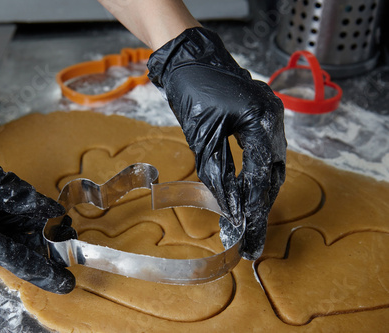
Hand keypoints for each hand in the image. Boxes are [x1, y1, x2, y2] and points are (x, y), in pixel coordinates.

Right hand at [0, 107, 74, 292]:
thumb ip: (15, 195)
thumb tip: (48, 210)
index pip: (8, 256)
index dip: (39, 268)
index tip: (63, 280)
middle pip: (9, 245)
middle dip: (41, 245)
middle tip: (69, 241)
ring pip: (7, 230)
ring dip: (34, 227)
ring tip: (62, 224)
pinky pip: (0, 215)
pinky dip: (21, 213)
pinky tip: (41, 209)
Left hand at [147, 27, 286, 259]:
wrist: (188, 58)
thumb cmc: (192, 90)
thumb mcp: (202, 135)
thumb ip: (218, 171)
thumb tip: (229, 206)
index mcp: (262, 120)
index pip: (261, 175)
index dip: (254, 207)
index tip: (248, 234)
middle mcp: (273, 118)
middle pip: (273, 173)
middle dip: (261, 205)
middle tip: (252, 238)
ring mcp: (270, 115)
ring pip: (271, 164)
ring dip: (260, 192)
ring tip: (250, 222)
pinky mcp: (260, 116)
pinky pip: (264, 151)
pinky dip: (256, 173)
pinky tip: (247, 192)